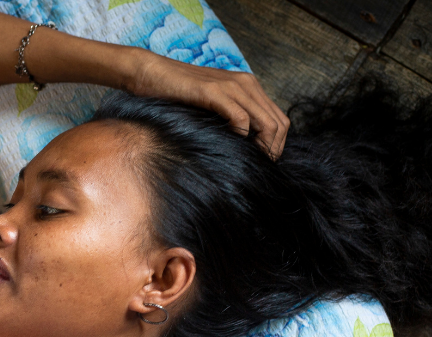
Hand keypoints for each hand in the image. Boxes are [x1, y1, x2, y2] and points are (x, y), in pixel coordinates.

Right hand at [124, 49, 289, 158]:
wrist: (151, 73)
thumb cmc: (176, 94)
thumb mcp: (211, 104)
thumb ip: (229, 116)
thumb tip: (243, 145)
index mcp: (248, 86)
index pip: (279, 119)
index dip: (277, 144)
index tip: (263, 161)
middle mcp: (247, 83)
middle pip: (279, 123)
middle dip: (273, 150)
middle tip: (260, 167)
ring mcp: (232, 86)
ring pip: (267, 123)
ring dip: (262, 147)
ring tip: (250, 161)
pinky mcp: (214, 92)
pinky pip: (241, 119)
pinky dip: (241, 137)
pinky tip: (230, 144)